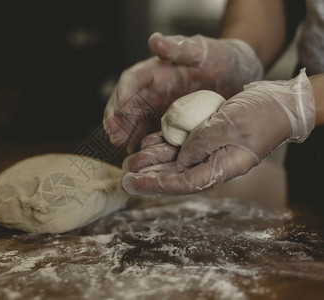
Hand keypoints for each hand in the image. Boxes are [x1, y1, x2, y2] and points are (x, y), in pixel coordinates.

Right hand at [103, 32, 262, 152]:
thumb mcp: (202, 51)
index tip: (120, 108)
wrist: (240, 75)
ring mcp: (158, 108)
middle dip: (117, 119)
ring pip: (134, 121)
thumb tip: (154, 40)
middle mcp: (152, 90)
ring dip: (125, 134)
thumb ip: (178, 47)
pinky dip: (143, 143)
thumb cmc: (220, 57)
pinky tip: (140, 154)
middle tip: (114, 134)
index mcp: (156, 70)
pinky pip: (151, 133)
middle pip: (126, 103)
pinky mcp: (168, 123)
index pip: (131, 80)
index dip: (123, 94)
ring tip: (122, 147)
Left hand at [122, 69, 314, 195]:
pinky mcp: (206, 137)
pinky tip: (148, 142)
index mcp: (222, 167)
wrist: (278, 101)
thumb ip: (202, 143)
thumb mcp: (230, 126)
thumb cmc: (261, 114)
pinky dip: (164, 144)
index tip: (134, 183)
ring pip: (175, 161)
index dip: (157, 184)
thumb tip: (180, 159)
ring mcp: (209, 150)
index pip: (184, 183)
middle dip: (149, 176)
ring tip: (130, 161)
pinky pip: (181, 145)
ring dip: (152, 161)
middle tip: (124, 176)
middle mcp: (213, 163)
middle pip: (175, 176)